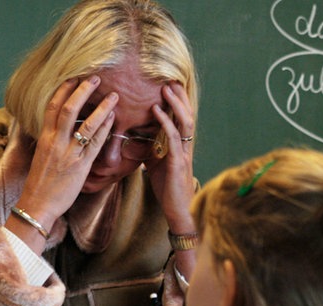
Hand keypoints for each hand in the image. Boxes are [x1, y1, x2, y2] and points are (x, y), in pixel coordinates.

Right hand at [15, 76, 118, 235]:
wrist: (37, 205)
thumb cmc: (40, 182)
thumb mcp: (41, 156)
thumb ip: (50, 140)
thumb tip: (57, 128)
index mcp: (44, 138)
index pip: (52, 107)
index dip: (63, 90)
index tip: (73, 76)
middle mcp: (55, 142)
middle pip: (68, 109)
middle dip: (82, 91)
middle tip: (95, 77)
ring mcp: (68, 154)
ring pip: (85, 124)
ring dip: (101, 107)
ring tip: (113, 95)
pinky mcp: (80, 166)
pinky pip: (95, 144)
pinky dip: (104, 129)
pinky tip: (113, 118)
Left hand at [145, 83, 195, 234]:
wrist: (176, 210)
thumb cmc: (166, 187)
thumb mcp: (155, 163)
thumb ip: (149, 148)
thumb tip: (134, 136)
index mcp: (180, 145)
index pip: (181, 117)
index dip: (177, 100)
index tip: (168, 83)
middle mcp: (185, 145)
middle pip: (187, 114)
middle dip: (179, 96)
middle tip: (170, 77)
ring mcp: (183, 153)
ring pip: (185, 122)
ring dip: (175, 103)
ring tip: (165, 88)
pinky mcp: (177, 162)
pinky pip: (173, 138)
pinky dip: (165, 122)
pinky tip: (155, 110)